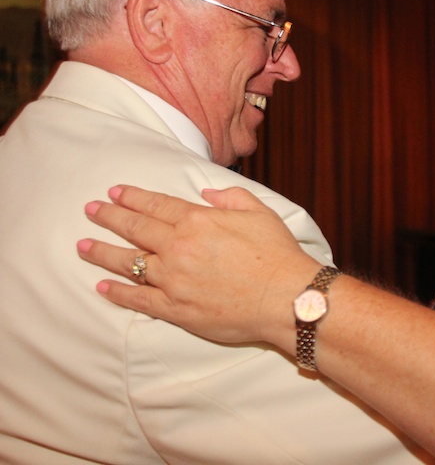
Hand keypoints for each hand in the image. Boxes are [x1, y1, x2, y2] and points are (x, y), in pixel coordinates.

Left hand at [78, 185, 313, 345]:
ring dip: (103, 252)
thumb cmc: (277, 254)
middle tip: (90, 210)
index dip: (132, 197)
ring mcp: (173, 279)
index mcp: (198, 221)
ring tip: (83, 246)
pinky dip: (118, 292)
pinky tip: (102, 286)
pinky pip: (138, 299)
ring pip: (129, 262)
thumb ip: (231, 197)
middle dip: (109, 217)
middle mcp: (179, 247)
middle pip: (135, 228)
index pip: (156, 205)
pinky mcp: (175, 308)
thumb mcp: (260, 213)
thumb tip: (207, 192)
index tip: (114, 192)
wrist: (286, 298)